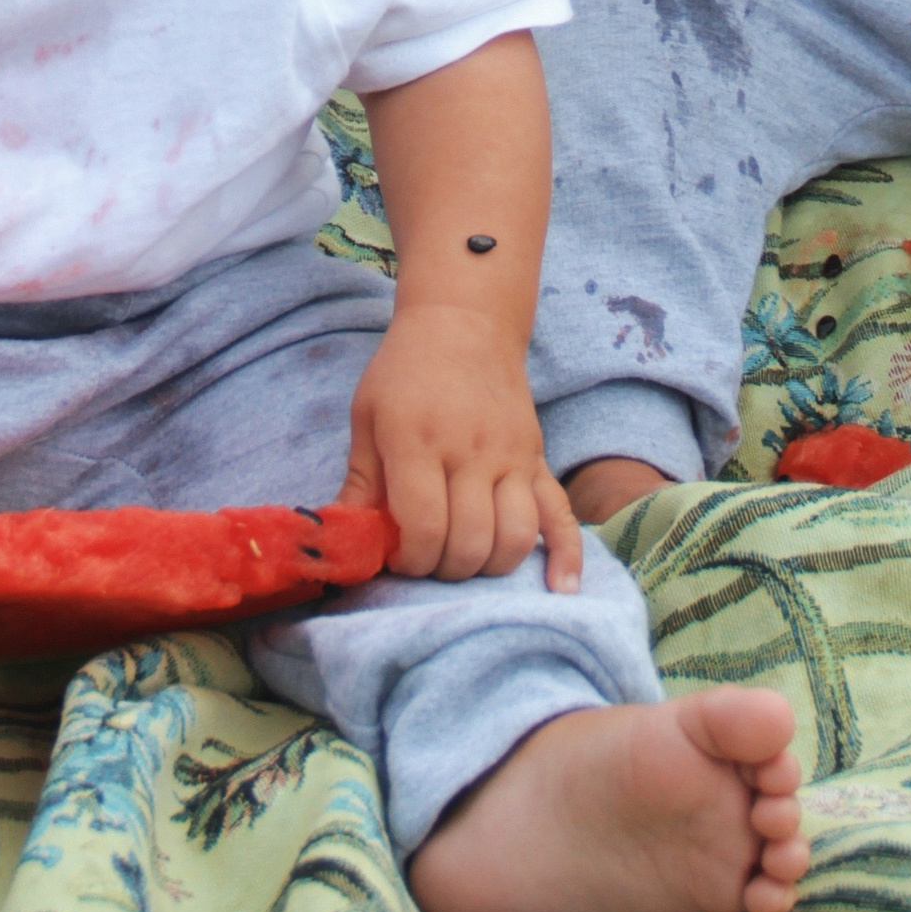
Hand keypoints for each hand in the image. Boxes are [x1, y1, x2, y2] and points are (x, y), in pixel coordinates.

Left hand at [340, 301, 582, 591]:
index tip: (396, 556)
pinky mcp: (537, 459)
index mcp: (420, 441)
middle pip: (469, 542)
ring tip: (463, 559)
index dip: (408, 559)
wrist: (465, 322)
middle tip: (426, 557)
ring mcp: (512, 457)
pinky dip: (566, 557)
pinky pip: (561, 515)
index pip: (423, 526)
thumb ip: (359, 483)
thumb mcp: (367, 416)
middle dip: (443, 568)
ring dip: (486, 567)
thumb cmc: (406, 371)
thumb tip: (343, 542)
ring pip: (513, 538)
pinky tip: (559, 589)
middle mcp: (472, 452)